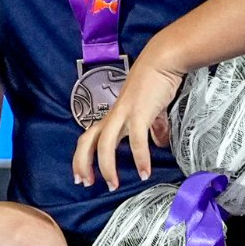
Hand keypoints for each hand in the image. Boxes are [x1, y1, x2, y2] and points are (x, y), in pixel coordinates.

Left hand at [69, 55, 180, 190]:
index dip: (82, 158)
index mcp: (113, 116)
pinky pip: (136, 139)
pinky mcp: (139, 112)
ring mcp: (123, 114)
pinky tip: (144, 172)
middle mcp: (113, 116)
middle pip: (87, 140)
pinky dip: (139, 158)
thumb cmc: (154, 82)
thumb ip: (153, 128)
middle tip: (86, 183)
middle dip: (82, 163)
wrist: (162, 61)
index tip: (84, 177)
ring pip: (104, 143)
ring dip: (107, 166)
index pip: (88, 138)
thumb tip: (159, 144)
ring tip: (113, 184)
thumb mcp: (151, 110)